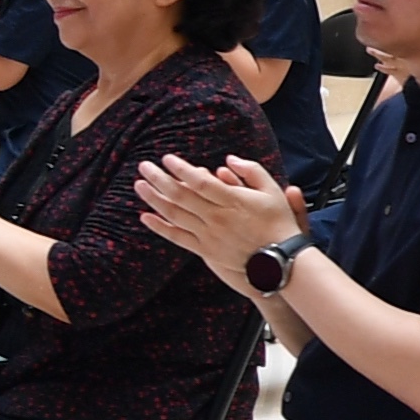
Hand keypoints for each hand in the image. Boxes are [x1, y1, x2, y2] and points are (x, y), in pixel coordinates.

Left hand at [135, 155, 306, 287]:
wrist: (280, 261)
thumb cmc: (278, 223)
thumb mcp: (273, 192)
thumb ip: (252, 171)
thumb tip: (229, 159)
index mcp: (234, 200)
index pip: (201, 181)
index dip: (182, 169)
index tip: (167, 159)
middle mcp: (218, 217)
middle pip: (182, 195)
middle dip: (160, 179)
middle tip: (144, 166)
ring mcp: (210, 234)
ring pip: (175, 214)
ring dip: (155, 199)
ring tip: (139, 185)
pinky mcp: (206, 249)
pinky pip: (178, 237)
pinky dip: (160, 227)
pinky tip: (145, 217)